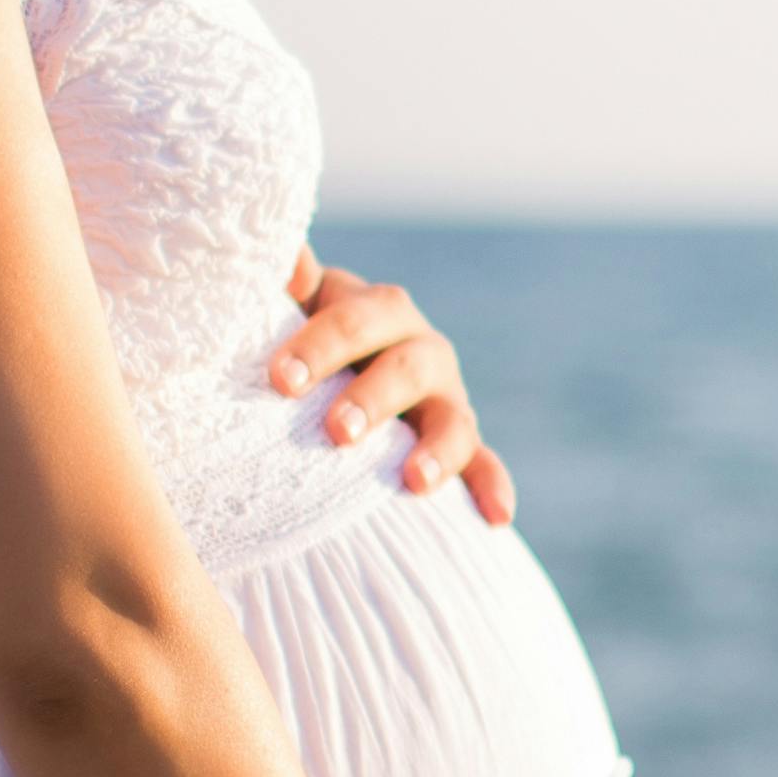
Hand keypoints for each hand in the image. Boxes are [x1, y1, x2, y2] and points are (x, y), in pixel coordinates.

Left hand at [270, 249, 515, 520]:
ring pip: (453, 417)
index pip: (359, 316)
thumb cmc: (290, 345)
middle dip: (375, 397)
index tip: (281, 380)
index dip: (324, 344)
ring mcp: (444, 400)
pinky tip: (497, 517)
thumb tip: (284, 258)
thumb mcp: (283, 308)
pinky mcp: (460, 446)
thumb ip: (280, 280)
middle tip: (337, 431)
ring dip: (437, 448)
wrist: (319, 384)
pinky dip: (492, 486)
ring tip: (413, 480)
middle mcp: (418, 349)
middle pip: (410, 363)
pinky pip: (484, 465)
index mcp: (375, 311)